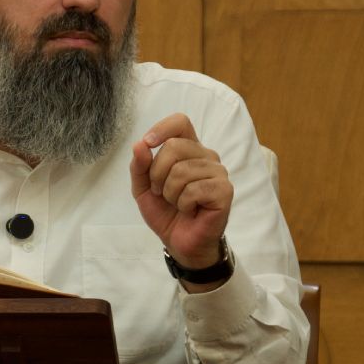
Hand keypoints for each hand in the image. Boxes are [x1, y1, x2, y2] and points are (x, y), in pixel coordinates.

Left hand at [129, 113, 232, 270]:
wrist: (180, 242)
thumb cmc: (166, 212)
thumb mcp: (143, 188)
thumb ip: (139, 166)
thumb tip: (140, 145)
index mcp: (188, 149)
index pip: (180, 122)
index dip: (162, 129)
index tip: (148, 143)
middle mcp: (206, 156)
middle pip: (174, 146)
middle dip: (157, 173)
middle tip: (161, 192)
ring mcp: (218, 172)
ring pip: (182, 170)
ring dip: (170, 193)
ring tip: (177, 203)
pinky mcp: (224, 190)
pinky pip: (194, 189)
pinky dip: (184, 203)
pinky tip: (190, 210)